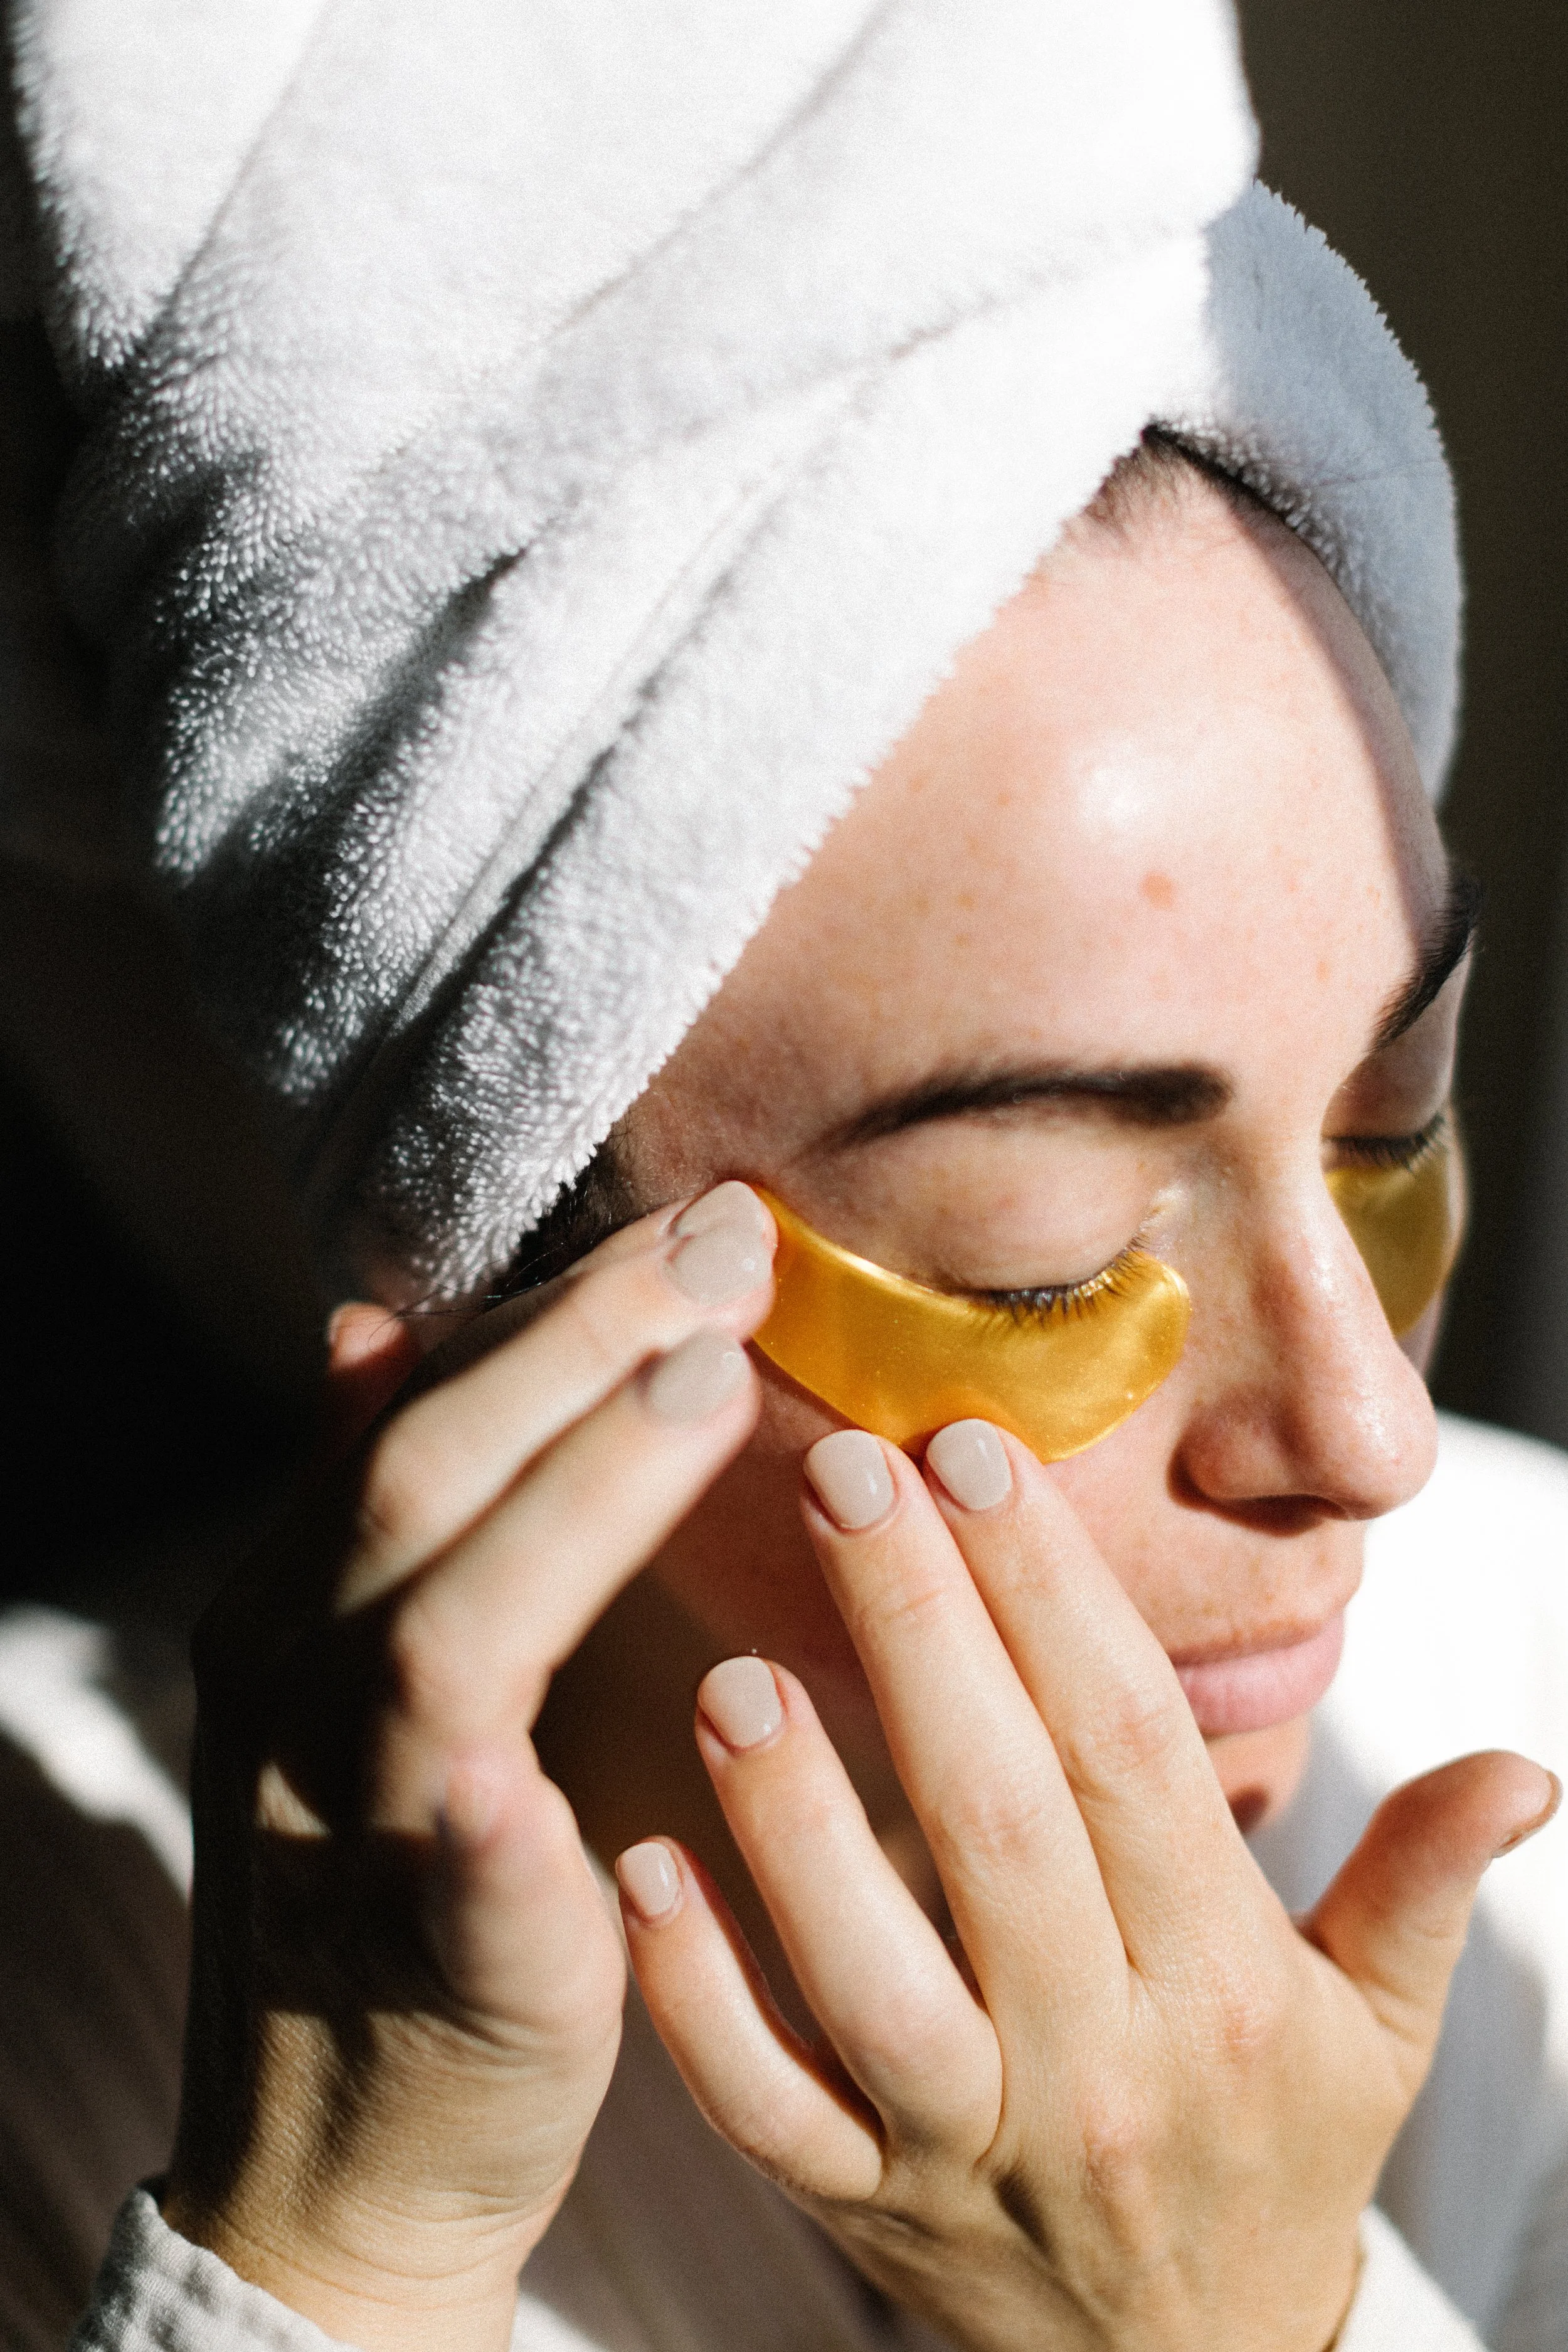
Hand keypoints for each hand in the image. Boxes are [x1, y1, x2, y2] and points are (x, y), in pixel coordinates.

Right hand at [162, 1185, 775, 2351]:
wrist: (343, 2157)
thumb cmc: (405, 1874)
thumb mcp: (375, 1672)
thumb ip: (393, 1510)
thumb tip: (371, 1322)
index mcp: (295, 1604)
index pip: (422, 1408)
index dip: (557, 1309)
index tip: (696, 1224)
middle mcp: (290, 1689)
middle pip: (424, 1475)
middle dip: (582, 1347)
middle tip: (732, 1241)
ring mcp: (338, 1821)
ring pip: (441, 1631)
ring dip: (574, 1498)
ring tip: (709, 1383)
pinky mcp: (420, 1954)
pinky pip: (447, 1857)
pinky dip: (491, 1793)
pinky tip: (556, 1732)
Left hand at [618, 1420, 1557, 2351]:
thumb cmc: (1276, 2151)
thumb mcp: (1381, 2028)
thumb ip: (1423, 1882)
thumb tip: (1527, 1767)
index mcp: (1221, 1985)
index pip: (1129, 1755)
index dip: (1052, 1598)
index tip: (979, 1456)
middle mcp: (1098, 2061)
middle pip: (997, 1824)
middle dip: (918, 1637)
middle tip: (844, 1476)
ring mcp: (971, 2148)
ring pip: (869, 1975)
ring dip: (791, 1823)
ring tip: (728, 1673)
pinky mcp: (867, 2212)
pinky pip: (769, 2111)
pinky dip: (698, 2001)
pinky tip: (635, 1871)